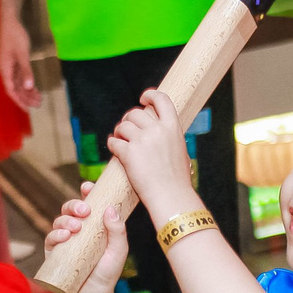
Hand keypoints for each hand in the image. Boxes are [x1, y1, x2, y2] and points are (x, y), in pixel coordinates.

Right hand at [0, 9, 39, 109]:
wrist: (10, 21)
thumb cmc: (15, 36)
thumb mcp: (22, 54)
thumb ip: (25, 71)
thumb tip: (28, 87)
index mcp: (5, 70)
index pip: (11, 90)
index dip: (19, 100)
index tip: (28, 109)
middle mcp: (5, 70)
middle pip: (15, 88)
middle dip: (26, 97)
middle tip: (39, 104)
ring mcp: (9, 66)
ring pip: (18, 83)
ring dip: (27, 91)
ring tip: (39, 98)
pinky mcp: (13, 61)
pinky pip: (20, 76)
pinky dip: (27, 82)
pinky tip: (34, 87)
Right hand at [46, 194, 130, 292]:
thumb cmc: (106, 274)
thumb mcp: (118, 252)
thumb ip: (118, 232)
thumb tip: (110, 209)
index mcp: (95, 225)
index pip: (90, 203)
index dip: (88, 192)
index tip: (89, 187)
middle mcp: (79, 230)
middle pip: (72, 209)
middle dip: (75, 205)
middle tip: (84, 210)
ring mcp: (65, 240)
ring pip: (60, 220)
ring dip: (66, 219)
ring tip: (76, 228)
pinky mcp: (54, 252)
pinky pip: (51, 238)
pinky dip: (56, 234)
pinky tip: (65, 237)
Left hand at [108, 89, 193, 206]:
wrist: (172, 197)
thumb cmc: (177, 180)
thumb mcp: (180, 151)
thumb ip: (170, 138)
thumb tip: (163, 132)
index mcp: (173, 128)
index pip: (162, 99)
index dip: (151, 95)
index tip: (144, 98)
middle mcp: (157, 130)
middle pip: (135, 113)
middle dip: (128, 119)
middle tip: (127, 130)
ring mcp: (142, 141)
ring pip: (123, 126)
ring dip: (119, 132)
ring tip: (120, 140)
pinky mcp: (128, 153)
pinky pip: (114, 142)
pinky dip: (112, 145)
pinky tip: (115, 150)